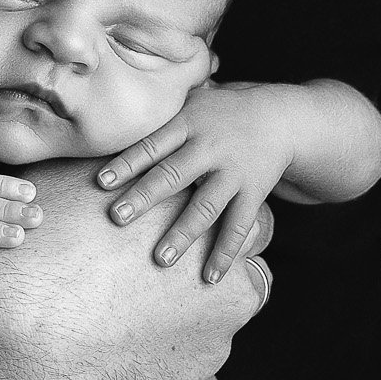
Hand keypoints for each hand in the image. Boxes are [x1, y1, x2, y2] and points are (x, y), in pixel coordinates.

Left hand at [97, 83, 302, 281]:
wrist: (280, 117)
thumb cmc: (219, 113)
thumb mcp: (190, 102)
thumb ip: (157, 116)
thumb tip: (108, 124)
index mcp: (188, 123)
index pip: (152, 145)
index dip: (126, 163)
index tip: (101, 182)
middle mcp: (209, 147)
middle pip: (174, 174)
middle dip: (145, 197)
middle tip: (117, 218)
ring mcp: (233, 172)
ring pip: (206, 205)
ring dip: (183, 233)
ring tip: (161, 259)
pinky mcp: (253, 193)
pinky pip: (239, 226)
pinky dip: (226, 252)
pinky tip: (210, 277)